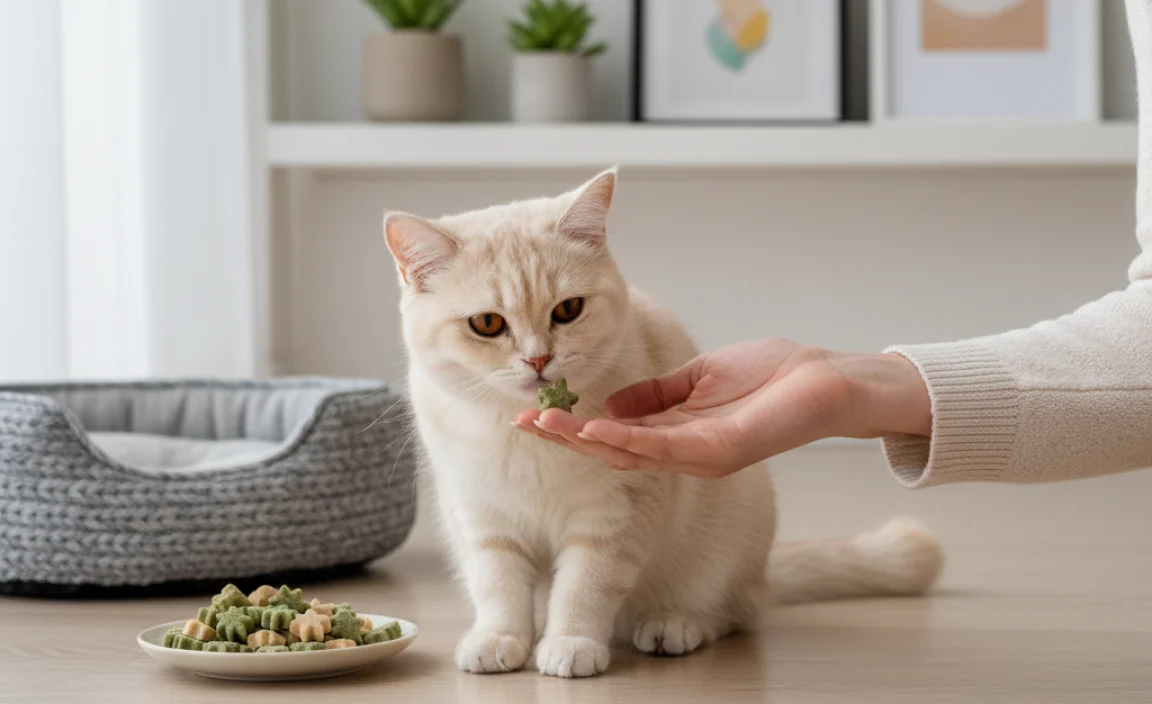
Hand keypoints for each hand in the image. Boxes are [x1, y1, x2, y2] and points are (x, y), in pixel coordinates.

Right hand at [513, 338, 930, 477]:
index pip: (613, 434)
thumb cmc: (771, 374)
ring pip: (629, 454)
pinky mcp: (718, 450)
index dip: (573, 426)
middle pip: (612, 451)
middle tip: (524, 423)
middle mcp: (681, 450)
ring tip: (547, 426)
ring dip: (585, 442)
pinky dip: (626, 440)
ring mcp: (698, 454)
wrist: (823, 379)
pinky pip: (663, 450)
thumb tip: (609, 406)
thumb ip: (656, 394)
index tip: (534, 413)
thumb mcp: (698, 378)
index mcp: (675, 431)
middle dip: (566, 439)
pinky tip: (596, 431)